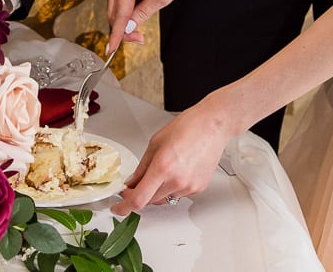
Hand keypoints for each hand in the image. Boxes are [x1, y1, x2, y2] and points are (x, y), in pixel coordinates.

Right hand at [106, 0, 195, 54]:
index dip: (116, 34)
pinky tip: (138, 13)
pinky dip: (126, 11)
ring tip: (140, 28)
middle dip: (123, 29)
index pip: (120, 13)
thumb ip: (143, 13)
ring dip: (124, 21)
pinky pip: (119, 0)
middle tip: (140, 38)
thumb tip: (127, 29)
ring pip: (115, 7)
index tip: (110, 50)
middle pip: (114, 12)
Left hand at [110, 98, 234, 214]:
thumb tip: (131, 183)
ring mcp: (189, 187)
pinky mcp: (198, 188)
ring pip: (164, 198)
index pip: (138, 199)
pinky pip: (178, 194)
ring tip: (166, 167)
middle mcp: (176, 181)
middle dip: (140, 194)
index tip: (118, 208)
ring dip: (158, 190)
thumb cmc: (188, 127)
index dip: (124, 207)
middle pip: (149, 201)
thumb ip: (141, 167)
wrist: (214, 125)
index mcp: (162, 167)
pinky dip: (172, 186)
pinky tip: (178, 169)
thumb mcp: (155, 142)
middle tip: (136, 183)